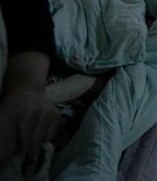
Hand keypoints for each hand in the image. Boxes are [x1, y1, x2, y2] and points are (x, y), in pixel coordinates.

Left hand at [0, 53, 59, 167]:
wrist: (26, 89)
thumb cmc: (11, 109)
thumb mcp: (1, 121)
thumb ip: (4, 140)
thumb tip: (6, 160)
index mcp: (12, 115)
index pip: (12, 144)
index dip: (10, 154)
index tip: (9, 155)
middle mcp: (32, 113)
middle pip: (27, 146)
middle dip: (22, 149)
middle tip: (19, 142)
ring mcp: (46, 113)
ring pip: (40, 143)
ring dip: (33, 144)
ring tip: (28, 137)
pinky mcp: (57, 114)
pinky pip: (50, 137)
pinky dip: (43, 138)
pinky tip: (38, 131)